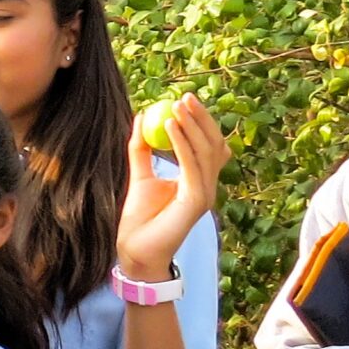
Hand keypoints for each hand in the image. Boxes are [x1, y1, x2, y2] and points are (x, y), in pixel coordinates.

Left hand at [118, 94, 229, 279]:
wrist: (134, 250)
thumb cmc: (139, 218)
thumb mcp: (139, 175)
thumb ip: (141, 148)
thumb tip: (140, 117)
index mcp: (198, 180)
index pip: (208, 145)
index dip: (201, 122)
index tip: (184, 100)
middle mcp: (208, 186)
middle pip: (214, 144)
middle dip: (202, 119)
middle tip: (185, 98)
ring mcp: (206, 194)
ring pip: (206, 152)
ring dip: (191, 126)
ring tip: (175, 107)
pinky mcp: (197, 201)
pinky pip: (192, 166)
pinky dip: (182, 144)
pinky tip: (169, 128)